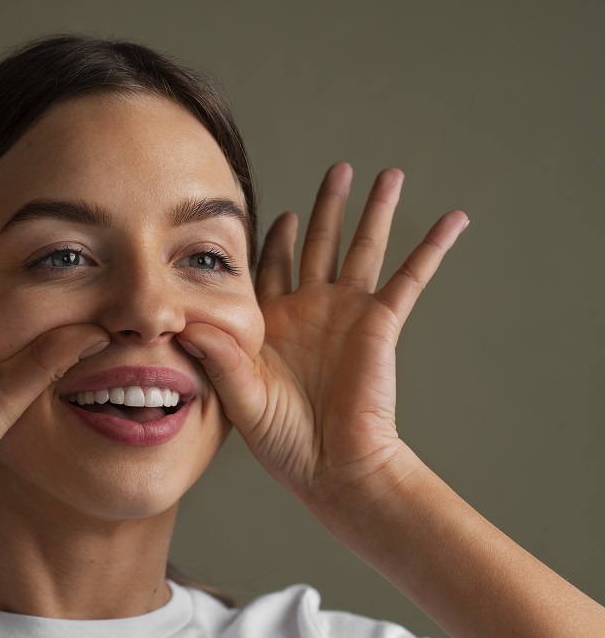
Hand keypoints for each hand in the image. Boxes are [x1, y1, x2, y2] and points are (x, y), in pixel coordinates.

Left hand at [177, 164, 468, 507]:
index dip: (272, 240)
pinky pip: (411, 275)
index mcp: (273, 323)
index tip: (274, 213)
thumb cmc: (283, 441)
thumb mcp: (238, 394)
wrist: (331, 468)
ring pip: (363, 246)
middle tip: (338, 169)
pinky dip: (432, 246)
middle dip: (328, 206)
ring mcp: (348, 313)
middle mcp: (312, 310)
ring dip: (375, 209)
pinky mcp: (381, 322)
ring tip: (386, 173)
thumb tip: (183, 318)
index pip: (270, 267)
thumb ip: (215, 354)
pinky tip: (453, 219)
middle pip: (321, 243)